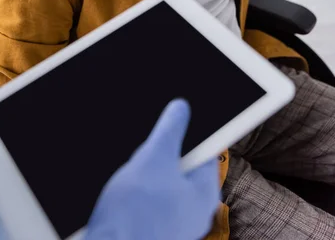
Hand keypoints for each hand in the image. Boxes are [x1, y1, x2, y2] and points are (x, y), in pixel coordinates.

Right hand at [85, 100, 219, 239]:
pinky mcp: (160, 234)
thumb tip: (181, 107)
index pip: (206, 151)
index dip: (190, 134)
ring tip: (134, 183)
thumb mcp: (154, 156)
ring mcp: (179, 226)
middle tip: (146, 159)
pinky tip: (128, 199)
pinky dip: (142, 197)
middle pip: (183, 167)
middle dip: (162, 157)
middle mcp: (197, 212)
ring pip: (165, 185)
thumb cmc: (136, 212)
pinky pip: (154, 205)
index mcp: (205, 192)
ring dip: (149, 176)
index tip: (176, 124)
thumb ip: (171, 128)